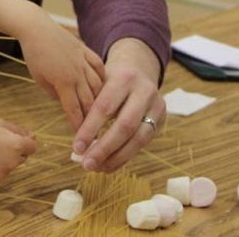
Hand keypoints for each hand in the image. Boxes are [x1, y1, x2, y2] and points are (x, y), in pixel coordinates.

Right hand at [0, 118, 35, 187]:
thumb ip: (18, 130)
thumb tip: (33, 137)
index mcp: (16, 145)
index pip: (32, 147)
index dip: (23, 141)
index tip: (10, 138)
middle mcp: (13, 162)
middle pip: (21, 157)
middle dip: (12, 151)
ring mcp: (3, 174)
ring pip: (8, 166)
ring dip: (1, 160)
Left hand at [17, 16, 105, 131]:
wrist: (36, 28)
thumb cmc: (34, 54)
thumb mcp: (40, 79)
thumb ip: (54, 93)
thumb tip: (66, 103)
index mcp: (63, 82)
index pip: (75, 109)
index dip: (80, 125)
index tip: (84, 138)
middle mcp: (77, 73)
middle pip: (90, 100)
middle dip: (92, 117)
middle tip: (96, 129)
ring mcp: (83, 61)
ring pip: (98, 85)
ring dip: (100, 99)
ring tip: (103, 112)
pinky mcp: (86, 51)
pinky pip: (100, 67)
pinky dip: (103, 78)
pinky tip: (106, 86)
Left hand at [71, 38, 163, 171]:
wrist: (138, 69)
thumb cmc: (109, 80)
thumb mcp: (98, 82)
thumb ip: (89, 105)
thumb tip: (77, 143)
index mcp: (123, 78)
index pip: (105, 107)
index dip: (90, 130)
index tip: (76, 148)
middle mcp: (144, 91)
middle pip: (125, 126)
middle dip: (104, 148)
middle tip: (86, 164)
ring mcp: (156, 106)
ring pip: (138, 139)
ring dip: (116, 158)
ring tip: (97, 168)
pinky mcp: (162, 119)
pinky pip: (144, 143)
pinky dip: (125, 156)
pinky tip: (109, 164)